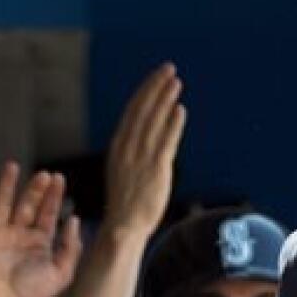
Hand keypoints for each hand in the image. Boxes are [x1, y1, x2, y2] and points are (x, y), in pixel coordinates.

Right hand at [0, 162, 82, 296]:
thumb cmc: (34, 296)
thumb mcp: (62, 273)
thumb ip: (71, 247)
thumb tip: (74, 220)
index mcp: (39, 241)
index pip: (47, 212)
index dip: (53, 196)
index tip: (58, 177)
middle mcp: (18, 234)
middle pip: (27, 204)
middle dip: (35, 189)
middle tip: (44, 174)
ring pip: (2, 203)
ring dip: (7, 185)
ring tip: (13, 166)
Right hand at [104, 63, 186, 236]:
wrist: (123, 226)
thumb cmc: (125, 203)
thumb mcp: (123, 172)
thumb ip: (134, 152)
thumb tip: (148, 136)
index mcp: (117, 148)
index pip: (132, 112)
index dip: (145, 92)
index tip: (156, 77)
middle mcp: (127, 149)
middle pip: (142, 111)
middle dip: (155, 88)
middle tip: (168, 69)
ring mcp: (141, 158)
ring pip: (154, 121)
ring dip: (165, 99)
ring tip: (176, 82)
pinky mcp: (156, 169)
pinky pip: (166, 141)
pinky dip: (173, 125)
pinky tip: (180, 110)